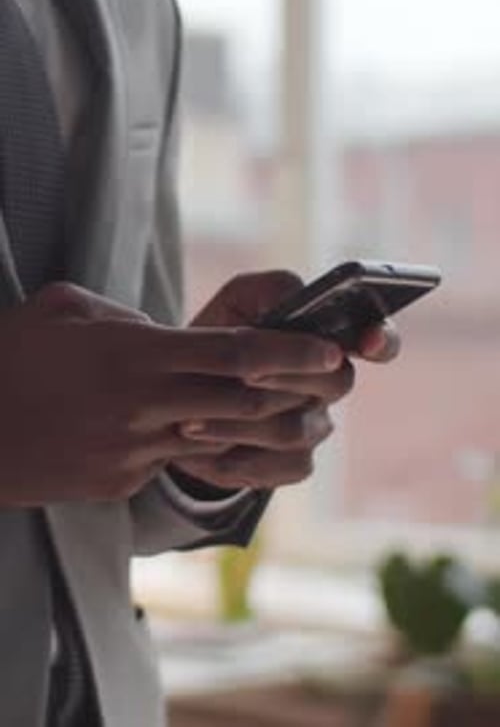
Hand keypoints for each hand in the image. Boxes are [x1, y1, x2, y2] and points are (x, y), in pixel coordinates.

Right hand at [0, 282, 344, 504]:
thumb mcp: (66, 308)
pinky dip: (194, 445)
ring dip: (256, 429)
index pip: (234, 354)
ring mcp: (133, 452)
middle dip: (295, 394)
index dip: (290, 353)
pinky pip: (171, 462)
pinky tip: (193, 431)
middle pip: (244, 404)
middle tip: (329, 384)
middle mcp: (143, 406)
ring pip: (218, 440)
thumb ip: (126, 318)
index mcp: (135, 354)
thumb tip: (163, 333)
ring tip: (282, 414)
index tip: (329, 351)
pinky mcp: (118, 484)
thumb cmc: (11, 358)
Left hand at [172, 272, 400, 489]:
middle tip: (246, 374)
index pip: (378, 338)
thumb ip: (271, 290)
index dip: (381, 339)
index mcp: (326, 338)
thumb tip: (298, 295)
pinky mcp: (295, 463)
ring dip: (246, 422)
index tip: (369, 340)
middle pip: (336, 382)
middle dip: (289, 376)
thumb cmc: (216, 338)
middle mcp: (330, 382)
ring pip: (300, 428)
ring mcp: (316, 425)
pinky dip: (241, 458)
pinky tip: (207, 449)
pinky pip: (286, 465)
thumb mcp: (237, 301)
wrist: (181, 396)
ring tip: (194, 420)